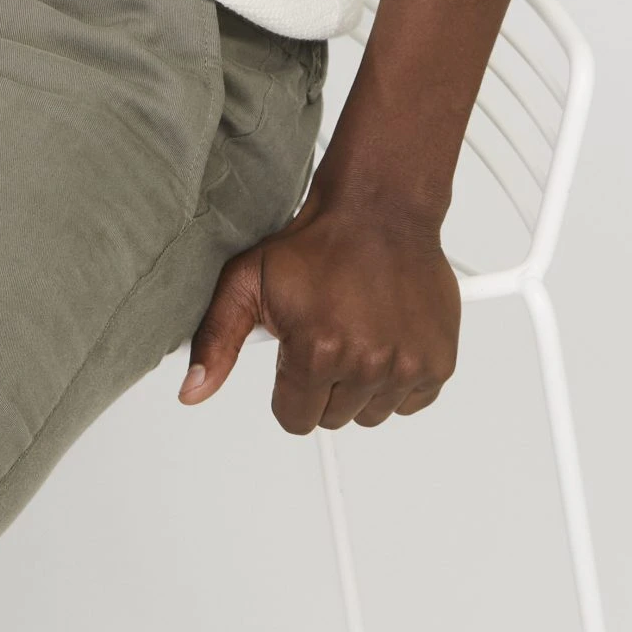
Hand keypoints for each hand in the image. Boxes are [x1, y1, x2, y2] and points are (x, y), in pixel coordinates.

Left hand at [177, 187, 460, 432]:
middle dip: (322, 385)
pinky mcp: (438, 364)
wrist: (377, 211)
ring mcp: (406, 366)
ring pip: (371, 413)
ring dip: (360, 384)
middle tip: (325, 337)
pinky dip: (397, 380)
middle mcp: (366, 364)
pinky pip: (410, 402)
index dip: (288, 391)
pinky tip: (383, 338)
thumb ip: (216, 341)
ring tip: (354, 333)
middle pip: (333, 417)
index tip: (294, 361)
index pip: (295, 420)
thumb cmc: (316, 243)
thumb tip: (192, 390)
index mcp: (318, 351)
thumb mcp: (247, 282)